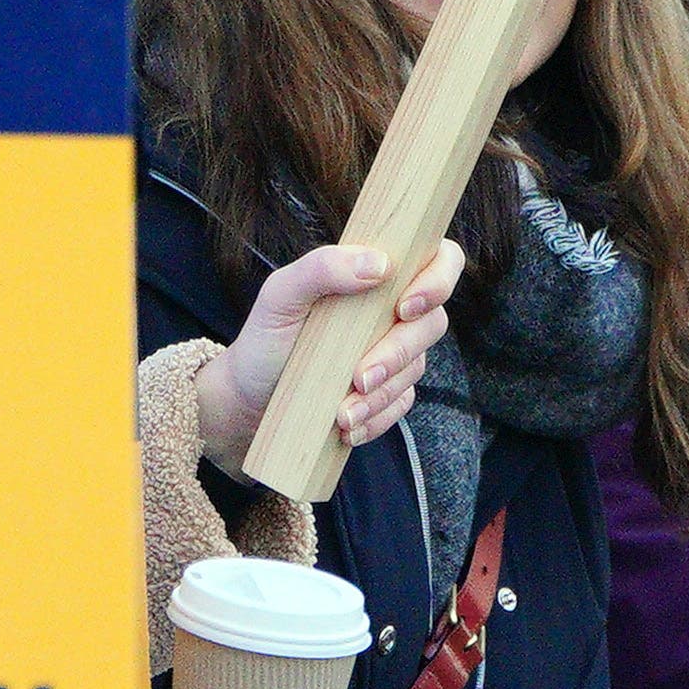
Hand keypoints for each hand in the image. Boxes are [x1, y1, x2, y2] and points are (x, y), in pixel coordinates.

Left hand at [200, 238, 465, 463]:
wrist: (248, 396)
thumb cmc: (267, 336)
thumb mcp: (281, 295)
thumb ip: (322, 267)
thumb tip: (379, 264)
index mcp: (377, 274)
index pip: (440, 260)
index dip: (439, 279)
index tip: (406, 306)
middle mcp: (394, 311)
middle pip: (433, 323)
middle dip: (399, 353)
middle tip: (360, 377)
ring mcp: (395, 353)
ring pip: (416, 369)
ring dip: (382, 394)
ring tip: (342, 413)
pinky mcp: (389, 392)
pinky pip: (401, 405)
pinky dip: (377, 418)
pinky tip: (348, 428)